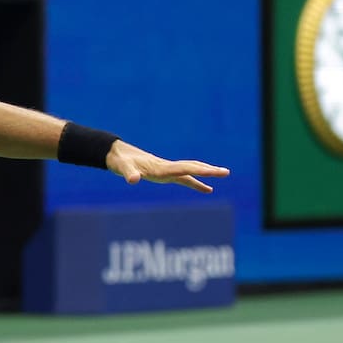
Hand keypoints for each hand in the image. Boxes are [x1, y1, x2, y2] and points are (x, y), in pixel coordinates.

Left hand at [106, 140, 229, 193]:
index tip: (216, 172)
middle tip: (226, 172)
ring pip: (191, 170)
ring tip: (223, 174)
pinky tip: (207, 189)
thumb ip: (128, 173)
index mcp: (161, 167)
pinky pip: (184, 178)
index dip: (201, 172)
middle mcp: (167, 167)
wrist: (116, 154)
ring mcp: (166, 170)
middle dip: (209, 170)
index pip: (185, 169)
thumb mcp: (122, 168)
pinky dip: (196, 182)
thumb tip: (133, 180)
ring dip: (206, 173)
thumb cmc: (120, 161)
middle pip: (192, 167)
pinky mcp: (163, 173)